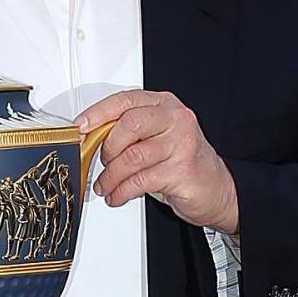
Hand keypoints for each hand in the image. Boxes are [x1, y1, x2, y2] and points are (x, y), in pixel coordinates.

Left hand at [78, 90, 238, 235]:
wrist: (218, 187)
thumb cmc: (182, 161)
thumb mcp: (156, 138)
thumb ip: (129, 132)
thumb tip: (90, 138)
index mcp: (165, 105)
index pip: (125, 100)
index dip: (98, 113)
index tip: (80, 127)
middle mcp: (176, 119)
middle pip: (128, 124)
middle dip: (107, 147)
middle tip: (101, 162)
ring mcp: (182, 144)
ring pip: (131, 157)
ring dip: (111, 176)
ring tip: (105, 186)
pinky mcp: (182, 171)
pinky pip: (140, 180)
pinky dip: (122, 191)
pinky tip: (117, 196)